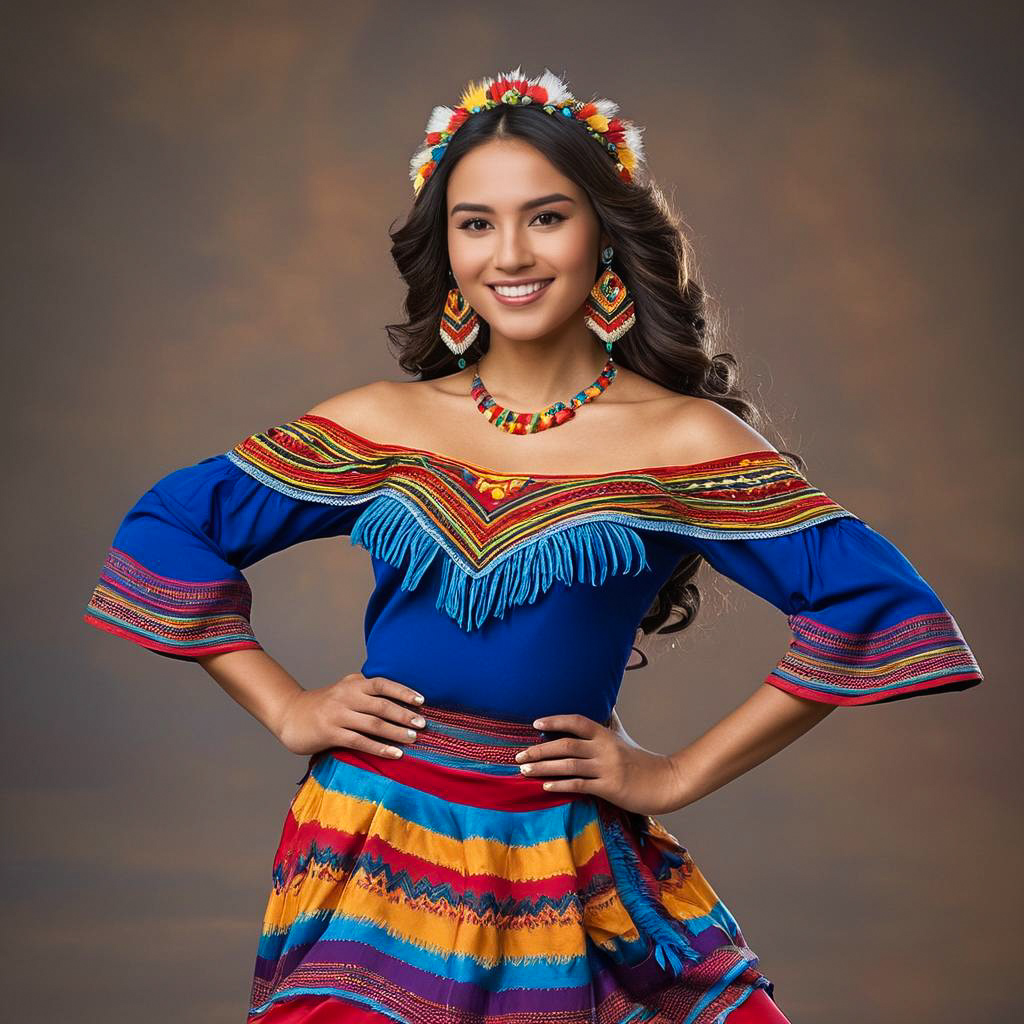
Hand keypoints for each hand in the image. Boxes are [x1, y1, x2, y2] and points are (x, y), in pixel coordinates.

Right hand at [277, 672, 426, 757]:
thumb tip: (398, 693)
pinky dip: (379, 748)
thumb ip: (365, 688)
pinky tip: (394, 754)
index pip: (382, 684)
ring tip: (413, 738)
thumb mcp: (343, 688)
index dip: (403, 691)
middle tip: (423, 724)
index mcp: (352, 684)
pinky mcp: (330, 734)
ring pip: (372, 724)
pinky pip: (359, 741)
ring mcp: (337, 715)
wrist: (290, 714)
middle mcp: (346, 697)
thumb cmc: (324, 704)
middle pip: (381, 705)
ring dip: (396, 732)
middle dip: (404, 714)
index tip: (422, 700)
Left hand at [514, 713, 685, 815]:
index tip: (536, 723)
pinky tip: (546, 786)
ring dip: (543, 768)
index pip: (577, 721)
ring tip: (524, 770)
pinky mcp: (610, 788)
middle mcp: (604, 749)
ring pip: (569, 766)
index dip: (556, 720)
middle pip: (566, 745)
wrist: (665, 782)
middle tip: (518, 755)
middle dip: (539, 750)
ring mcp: (607, 769)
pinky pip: (580, 785)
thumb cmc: (640, 759)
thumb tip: (605, 702)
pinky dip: (561, 785)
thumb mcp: (623, 736)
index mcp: (605, 735)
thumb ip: (610, 721)